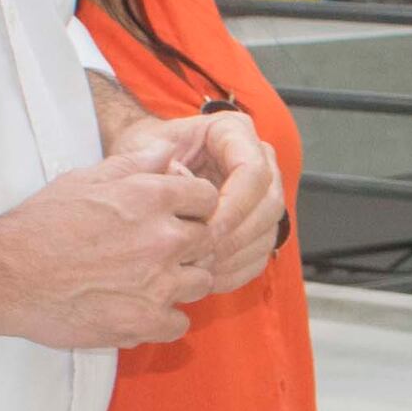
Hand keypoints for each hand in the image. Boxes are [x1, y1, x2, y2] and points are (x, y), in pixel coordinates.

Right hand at [0, 154, 218, 349]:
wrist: (7, 274)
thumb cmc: (41, 224)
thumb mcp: (86, 179)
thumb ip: (134, 165)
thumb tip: (169, 151)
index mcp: (151, 198)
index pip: (208, 198)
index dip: (194, 206)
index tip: (178, 215)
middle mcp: (163, 238)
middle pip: (208, 240)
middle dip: (189, 244)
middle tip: (159, 250)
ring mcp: (158, 283)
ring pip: (201, 282)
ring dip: (181, 281)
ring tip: (150, 280)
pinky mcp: (145, 322)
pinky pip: (181, 323)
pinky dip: (165, 318)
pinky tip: (141, 308)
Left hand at [152, 109, 285, 293]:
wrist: (147, 167)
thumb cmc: (143, 154)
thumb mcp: (141, 149)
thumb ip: (155, 160)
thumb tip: (176, 174)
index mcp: (234, 132)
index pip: (253, 171)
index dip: (234, 205)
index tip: (206, 228)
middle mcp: (258, 159)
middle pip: (270, 204)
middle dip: (236, 236)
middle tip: (202, 255)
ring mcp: (263, 194)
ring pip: (269, 232)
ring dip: (236, 257)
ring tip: (199, 269)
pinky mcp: (259, 225)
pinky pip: (260, 253)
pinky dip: (236, 271)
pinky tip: (207, 278)